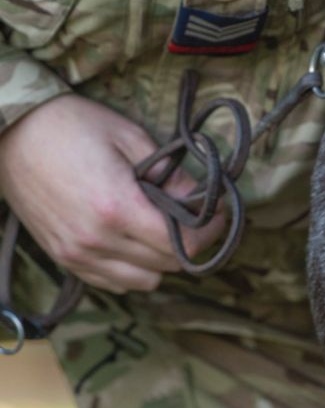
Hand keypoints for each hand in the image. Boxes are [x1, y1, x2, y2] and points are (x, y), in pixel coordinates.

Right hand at [0, 94, 224, 292]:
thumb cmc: (72, 126)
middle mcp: (97, 241)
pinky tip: (136, 239)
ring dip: (162, 260)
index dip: (210, 232)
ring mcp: (77, 255)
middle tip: (199, 216)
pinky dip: (133, 269)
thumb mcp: (129, 138)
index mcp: (117, 208)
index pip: (180, 243)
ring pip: (141, 281)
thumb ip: (168, 174)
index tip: (220, 212)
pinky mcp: (63, 259)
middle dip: (191, 243)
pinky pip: (111, 282)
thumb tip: (199, 198)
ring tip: (165, 227)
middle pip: (165, 265)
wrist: (13, 135)